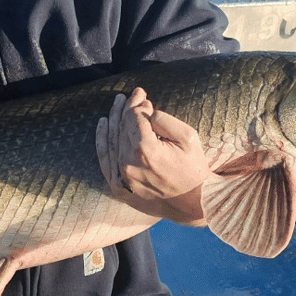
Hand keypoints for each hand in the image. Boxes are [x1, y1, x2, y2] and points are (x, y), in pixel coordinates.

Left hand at [96, 87, 208, 217]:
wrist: (192, 201)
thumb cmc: (193, 167)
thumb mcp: (188, 137)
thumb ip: (163, 119)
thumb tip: (143, 109)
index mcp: (146, 151)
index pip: (133, 117)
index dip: (137, 103)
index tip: (142, 93)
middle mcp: (129, 164)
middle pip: (122, 126)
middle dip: (126, 108)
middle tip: (133, 95)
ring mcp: (121, 177)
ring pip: (112, 139)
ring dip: (114, 118)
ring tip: (118, 103)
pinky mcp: (118, 186)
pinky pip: (105, 159)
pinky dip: (102, 140)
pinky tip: (103, 124)